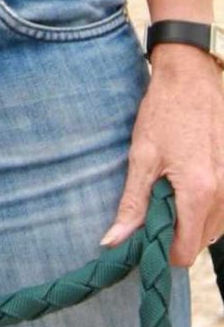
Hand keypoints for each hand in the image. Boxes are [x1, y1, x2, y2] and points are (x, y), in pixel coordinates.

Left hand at [102, 45, 223, 270]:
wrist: (190, 75)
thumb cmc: (163, 111)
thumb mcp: (142, 156)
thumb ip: (132, 203)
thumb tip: (114, 241)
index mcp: (199, 192)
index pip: (185, 250)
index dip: (163, 250)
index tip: (145, 237)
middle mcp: (223, 194)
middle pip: (201, 242)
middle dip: (177, 235)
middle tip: (154, 211)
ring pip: (214, 228)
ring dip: (192, 221)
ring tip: (169, 192)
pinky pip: (222, 209)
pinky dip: (205, 206)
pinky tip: (186, 184)